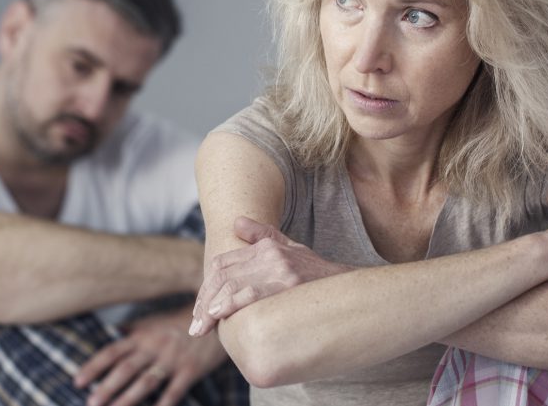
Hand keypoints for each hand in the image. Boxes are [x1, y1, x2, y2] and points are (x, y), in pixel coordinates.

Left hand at [74, 309, 227, 405]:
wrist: (215, 316)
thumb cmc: (180, 322)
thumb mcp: (154, 321)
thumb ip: (133, 329)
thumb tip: (111, 332)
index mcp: (142, 336)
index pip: (112, 351)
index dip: (94, 367)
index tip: (77, 381)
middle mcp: (154, 346)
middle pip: (126, 368)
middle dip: (107, 386)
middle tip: (90, 402)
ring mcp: (173, 359)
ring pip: (147, 381)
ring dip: (128, 398)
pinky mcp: (191, 370)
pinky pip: (175, 391)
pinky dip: (164, 404)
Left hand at [188, 216, 353, 336]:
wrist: (352, 286)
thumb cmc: (318, 272)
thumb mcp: (291, 247)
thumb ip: (261, 234)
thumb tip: (235, 222)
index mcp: (266, 247)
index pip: (223, 264)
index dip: (207, 287)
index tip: (200, 309)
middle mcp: (270, 254)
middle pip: (223, 275)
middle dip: (204, 301)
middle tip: (196, 326)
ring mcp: (280, 269)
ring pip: (233, 285)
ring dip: (212, 307)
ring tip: (202, 326)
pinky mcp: (288, 285)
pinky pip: (252, 294)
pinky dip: (231, 304)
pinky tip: (219, 317)